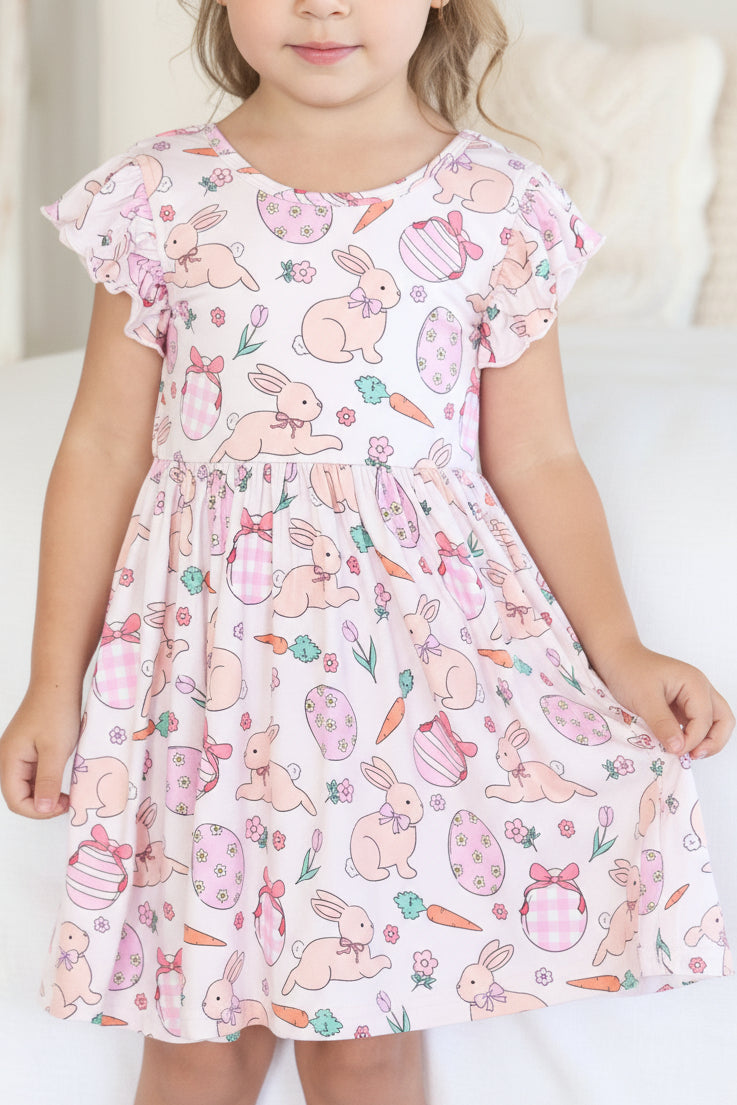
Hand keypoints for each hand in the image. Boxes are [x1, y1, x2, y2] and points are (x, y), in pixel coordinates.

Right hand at [0, 691, 80, 818]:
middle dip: (42, 804)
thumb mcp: (55, 750)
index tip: (63, 805)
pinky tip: (64, 778)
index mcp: (10, 760)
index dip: (39, 810)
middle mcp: (9, 758)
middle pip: (20, 795)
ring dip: (46, 792)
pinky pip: (35, 772)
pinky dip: (48, 779)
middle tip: (68, 800)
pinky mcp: (30, 747)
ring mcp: (19, 752)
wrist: (58, 681)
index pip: (16, 801)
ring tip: (68, 791)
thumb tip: (41, 809)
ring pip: (28, 784)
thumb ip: (47, 781)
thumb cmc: (56, 710)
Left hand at [596, 642, 734, 759]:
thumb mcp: (644, 699)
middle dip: (713, 742)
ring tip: (688, 754)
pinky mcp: (684, 704)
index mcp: (694, 683)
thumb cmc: (629, 671)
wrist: (617, 657)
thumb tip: (679, 747)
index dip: (693, 739)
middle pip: (723, 720)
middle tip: (692, 756)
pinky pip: (698, 723)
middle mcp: (699, 689)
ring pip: (715, 722)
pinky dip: (694, 736)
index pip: (705, 719)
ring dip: (707, 740)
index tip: (674, 751)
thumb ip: (662, 723)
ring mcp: (693, 696)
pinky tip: (679, 745)